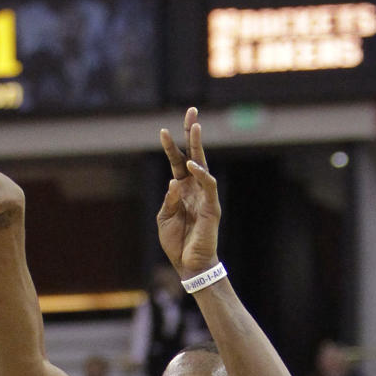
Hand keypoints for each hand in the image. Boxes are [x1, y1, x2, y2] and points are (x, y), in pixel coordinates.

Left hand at [157, 106, 221, 280]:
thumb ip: (169, 198)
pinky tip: (192, 165)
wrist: (189, 264)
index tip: (163, 130)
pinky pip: (208, 185)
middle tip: (191, 111)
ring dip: (199, 145)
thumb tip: (175, 180)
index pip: (177, 162)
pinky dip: (201, 174)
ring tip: (195, 127)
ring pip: (203, 164)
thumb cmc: (177, 242)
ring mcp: (205, 195)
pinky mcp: (212, 206)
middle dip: (192, 134)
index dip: (172, 146)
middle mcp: (194, 188)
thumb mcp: (164, 218)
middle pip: (194, 154)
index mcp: (182, 189)